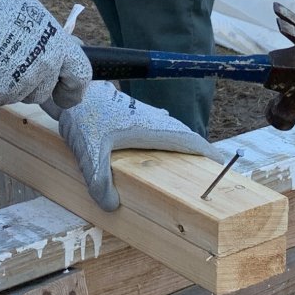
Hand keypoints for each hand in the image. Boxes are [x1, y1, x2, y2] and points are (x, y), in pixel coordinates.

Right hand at [0, 0, 90, 108]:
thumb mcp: (32, 13)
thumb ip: (49, 37)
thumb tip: (60, 49)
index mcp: (57, 47)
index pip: (80, 76)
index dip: (74, 88)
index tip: (68, 95)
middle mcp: (41, 70)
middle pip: (43, 91)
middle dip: (32, 83)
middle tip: (14, 64)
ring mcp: (16, 87)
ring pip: (16, 95)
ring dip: (6, 83)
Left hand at [41, 82, 226, 210]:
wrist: (71, 88)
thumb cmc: (84, 114)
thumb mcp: (89, 150)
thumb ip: (99, 180)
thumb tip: (112, 206)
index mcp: (154, 129)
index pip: (192, 141)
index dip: (210, 155)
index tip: (224, 168)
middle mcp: (155, 121)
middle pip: (186, 139)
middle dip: (199, 157)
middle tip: (208, 177)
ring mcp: (145, 116)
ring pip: (172, 133)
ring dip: (181, 149)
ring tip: (185, 171)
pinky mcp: (134, 115)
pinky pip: (158, 130)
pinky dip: (163, 144)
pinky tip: (152, 157)